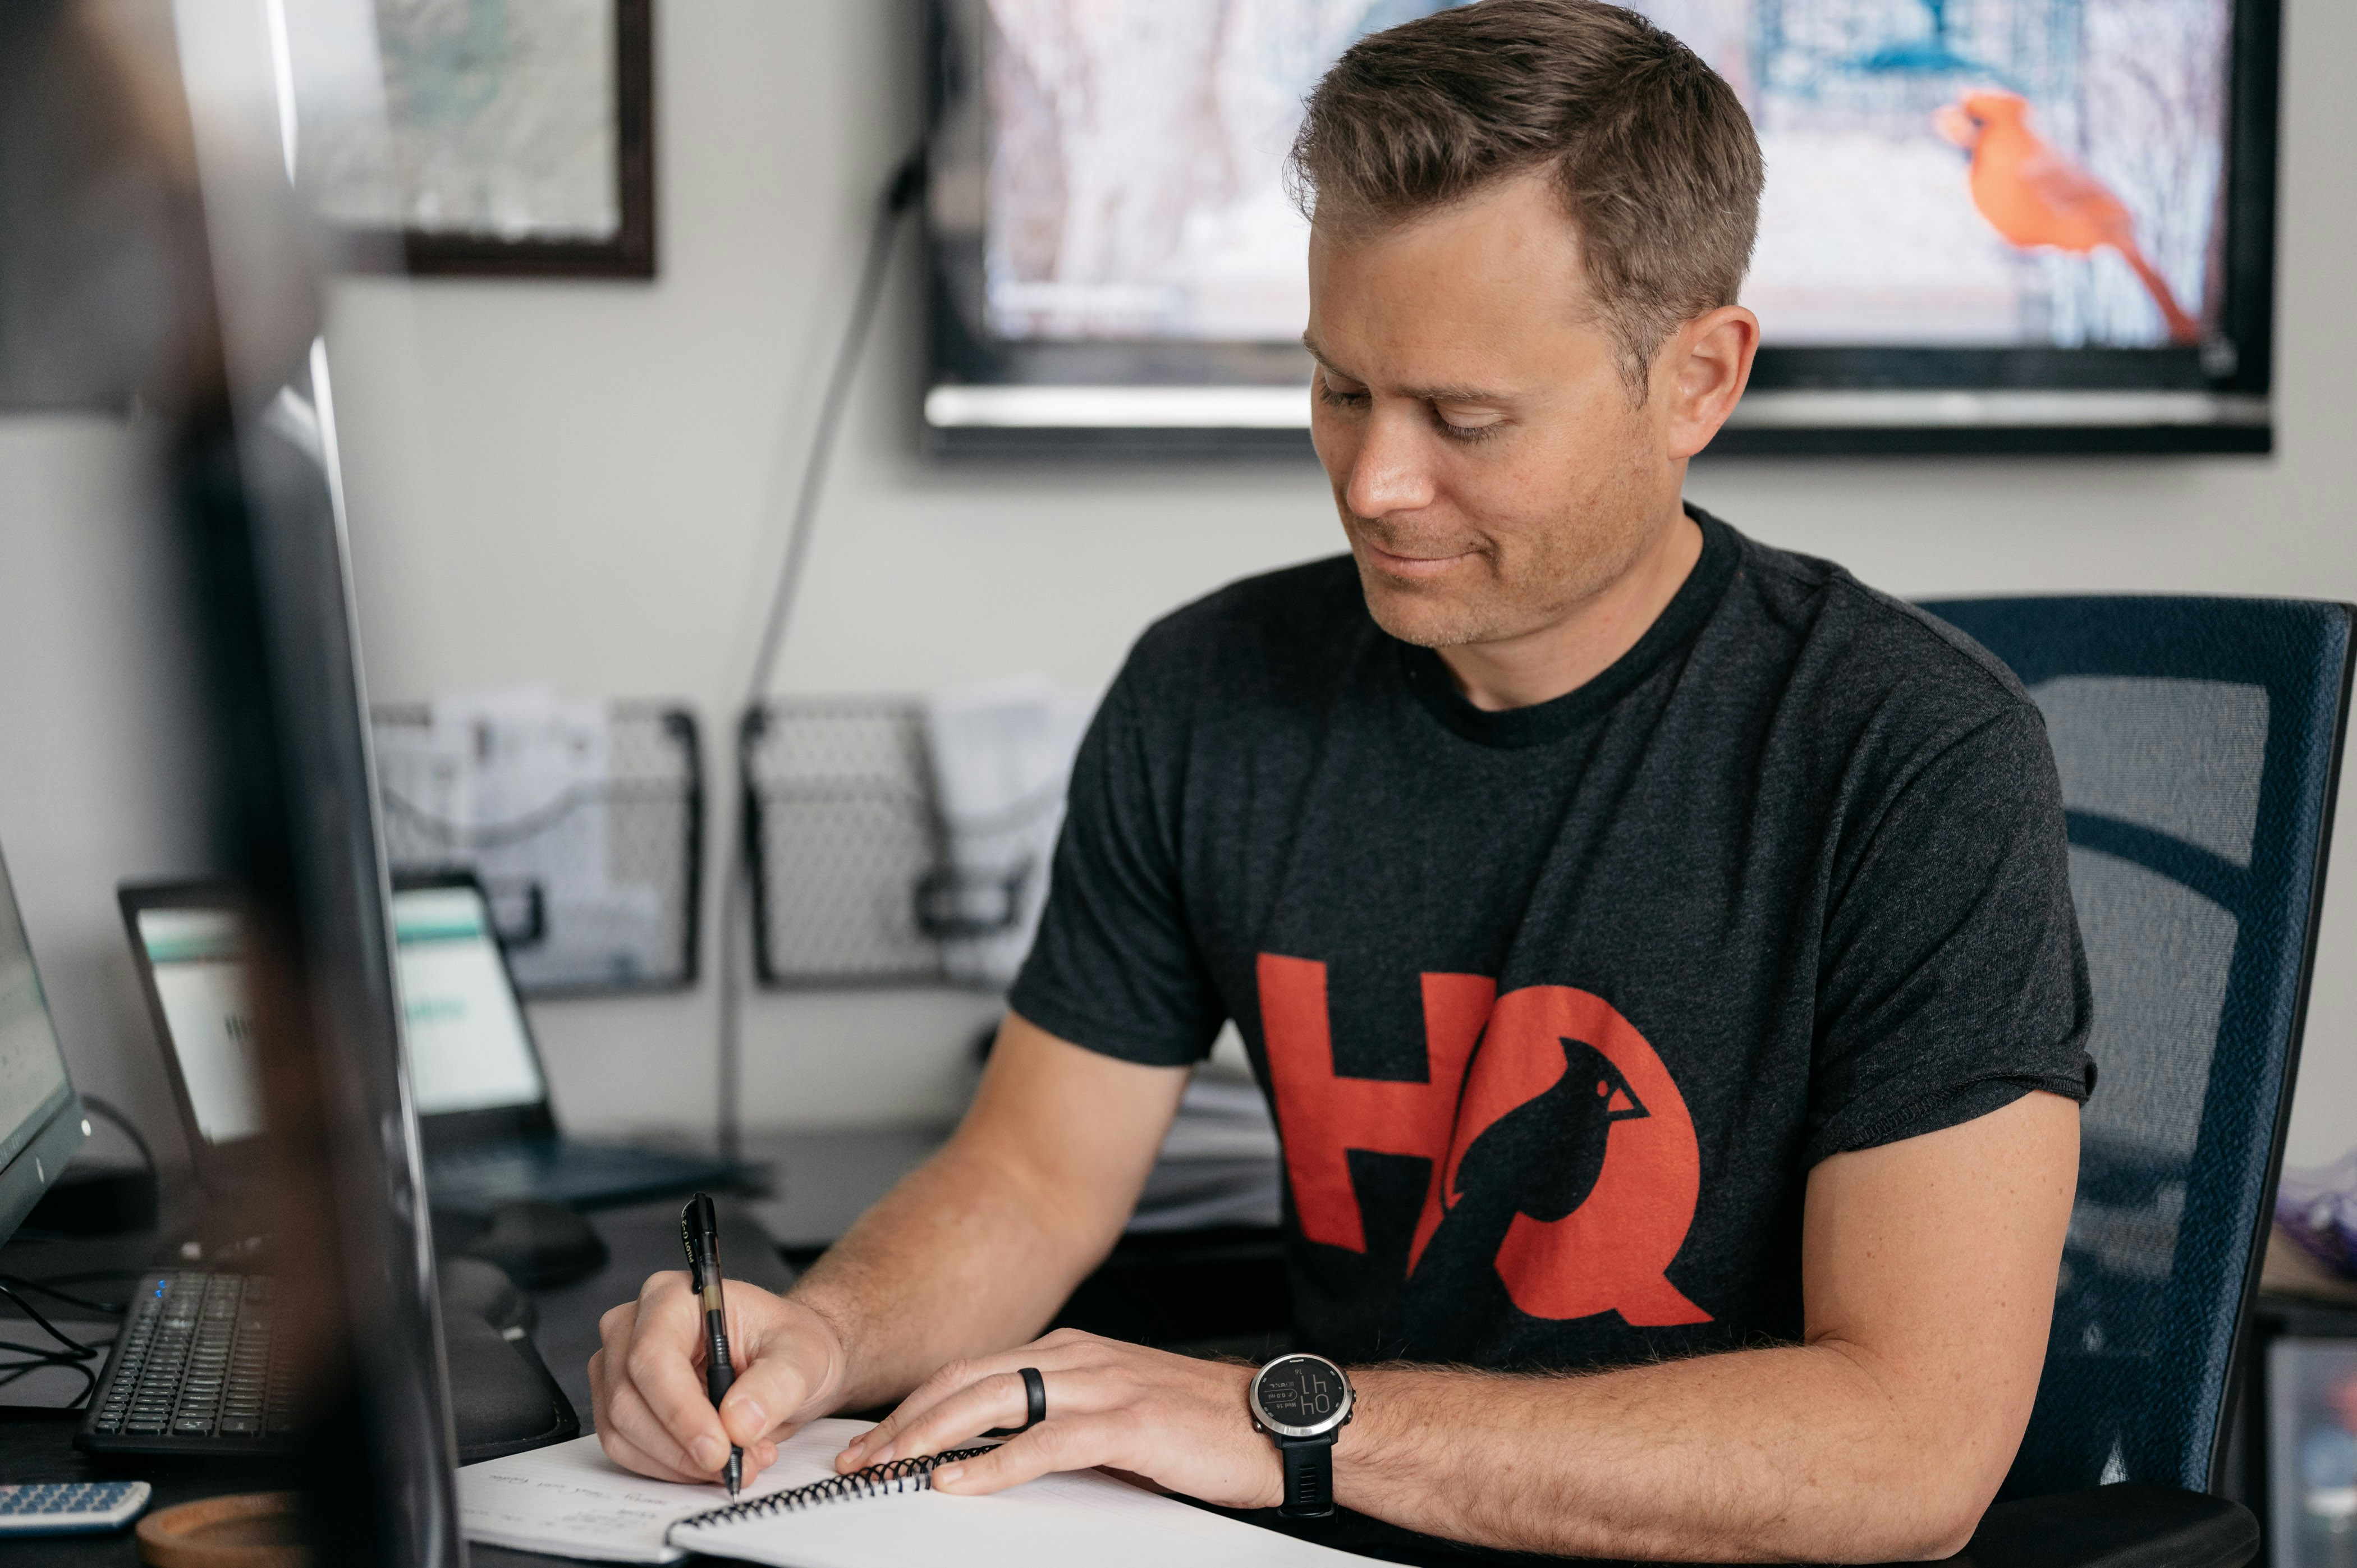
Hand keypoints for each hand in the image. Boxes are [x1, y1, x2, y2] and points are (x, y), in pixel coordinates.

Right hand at [589, 1271, 847, 1485]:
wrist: (784, 1359)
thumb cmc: (787, 1344)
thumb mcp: (801, 1356)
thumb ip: (775, 1385)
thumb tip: (738, 1424)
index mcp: (672, 1297)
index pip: (653, 1356)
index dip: (680, 1410)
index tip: (718, 1450)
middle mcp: (633, 1326)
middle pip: (630, 1400)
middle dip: (685, 1446)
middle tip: (740, 1463)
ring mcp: (618, 1366)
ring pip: (623, 1431)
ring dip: (680, 1462)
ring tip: (739, 1458)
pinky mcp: (617, 1403)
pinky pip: (626, 1449)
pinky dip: (669, 1467)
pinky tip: (711, 1459)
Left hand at [833, 1328, 1283, 1508]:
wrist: (1273, 1421)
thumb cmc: (1200, 1422)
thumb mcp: (1115, 1410)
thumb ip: (1059, 1417)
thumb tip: (999, 1449)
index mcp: (1072, 1352)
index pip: (974, 1370)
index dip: (919, 1402)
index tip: (878, 1437)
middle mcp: (1078, 1358)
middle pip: (969, 1379)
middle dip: (906, 1419)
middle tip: (860, 1455)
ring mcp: (1101, 1385)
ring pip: (994, 1401)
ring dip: (931, 1435)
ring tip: (888, 1466)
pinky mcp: (1126, 1423)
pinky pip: (1045, 1441)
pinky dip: (993, 1463)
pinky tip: (958, 1481)